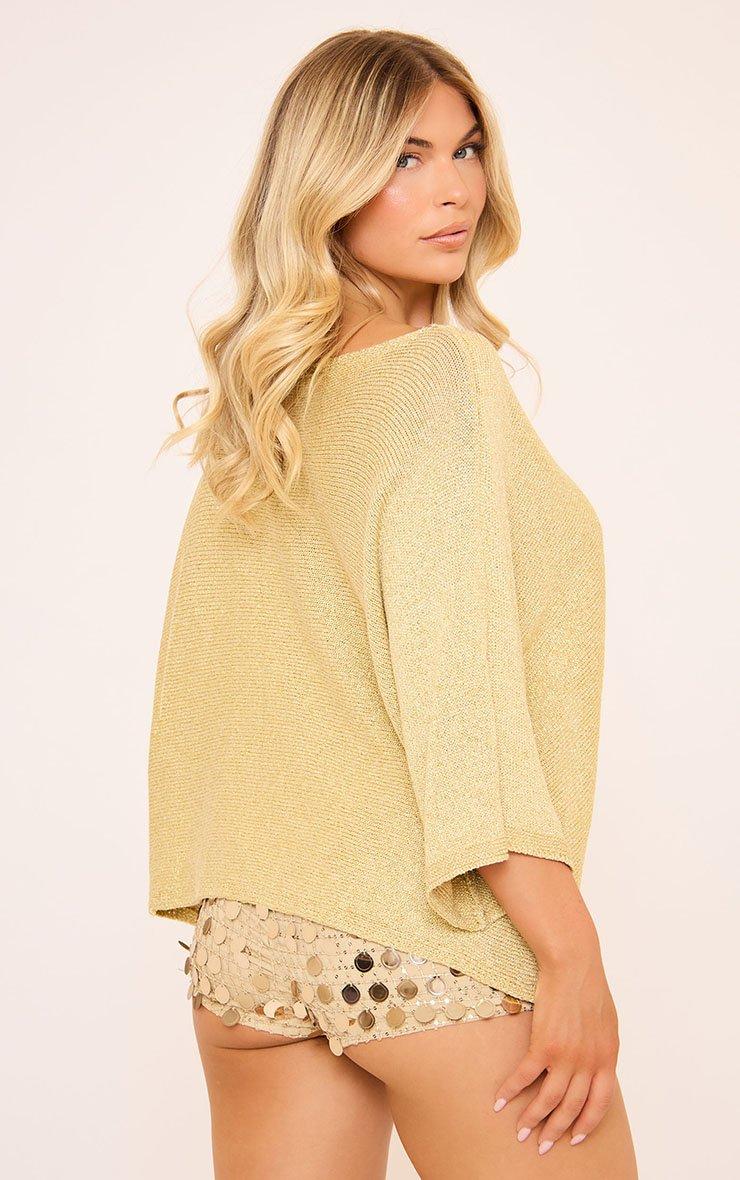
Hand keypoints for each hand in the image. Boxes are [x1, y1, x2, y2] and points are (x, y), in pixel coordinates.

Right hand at [492, 948, 619, 1154]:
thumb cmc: (588, 986)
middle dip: (557, 1131)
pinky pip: (526, 1077)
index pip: (600, 1103)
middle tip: (542, 1146)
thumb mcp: (605, 1022)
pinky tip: (501, 1101)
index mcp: (608, 1057)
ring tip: (521, 1132)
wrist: (574, 962)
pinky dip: (512, 1091)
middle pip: (573, 1108)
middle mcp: (590, 1062)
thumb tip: (594, 1066)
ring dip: (533, 1119)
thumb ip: (600, 1048)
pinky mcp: (545, 1045)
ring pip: (550, 1100)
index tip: (575, 1138)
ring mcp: (568, 1056)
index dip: (587, 1123)